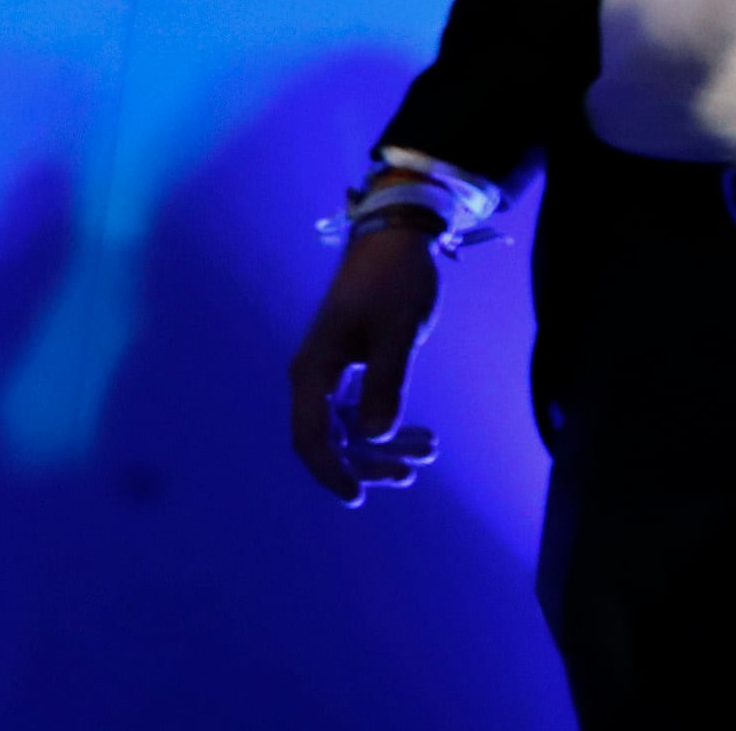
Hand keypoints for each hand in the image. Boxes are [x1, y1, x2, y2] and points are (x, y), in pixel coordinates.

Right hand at [285, 210, 441, 502]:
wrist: (396, 239)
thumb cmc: (395, 280)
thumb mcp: (398, 331)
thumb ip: (387, 381)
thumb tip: (375, 435)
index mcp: (313, 370)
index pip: (311, 436)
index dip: (330, 471)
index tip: (356, 497)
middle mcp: (314, 376)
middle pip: (330, 438)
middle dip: (367, 461)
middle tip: (409, 475)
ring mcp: (332, 372)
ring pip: (350, 426)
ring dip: (382, 445)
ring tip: (425, 457)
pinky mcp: (351, 365)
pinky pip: (362, 407)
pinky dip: (387, 421)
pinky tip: (420, 436)